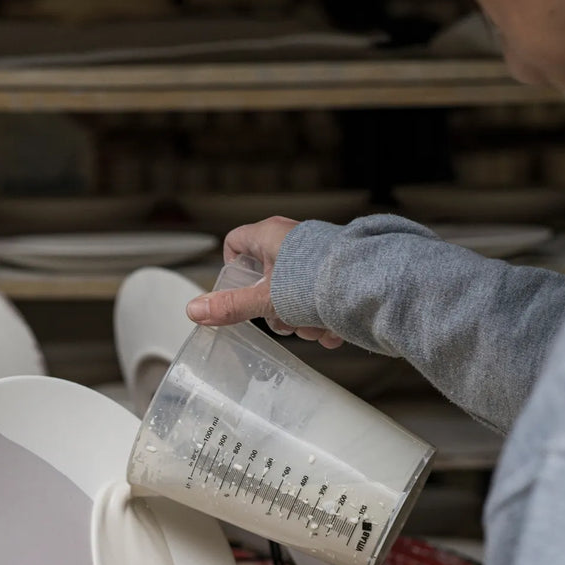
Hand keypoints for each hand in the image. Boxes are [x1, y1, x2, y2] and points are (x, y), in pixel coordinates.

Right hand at [185, 215, 344, 348]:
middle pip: (266, 280)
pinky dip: (324, 320)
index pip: (235, 243)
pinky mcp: (337, 274)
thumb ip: (231, 307)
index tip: (239, 293)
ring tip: (315, 325)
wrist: (370, 285)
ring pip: (295, 295)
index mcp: (270, 236)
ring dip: (302, 321)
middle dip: (276, 310)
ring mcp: (316, 258)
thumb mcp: (266, 299)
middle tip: (284, 319)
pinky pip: (320, 300)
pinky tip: (332, 328)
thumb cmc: (318, 281)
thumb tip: (195, 310)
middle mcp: (293, 243)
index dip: (231, 269)